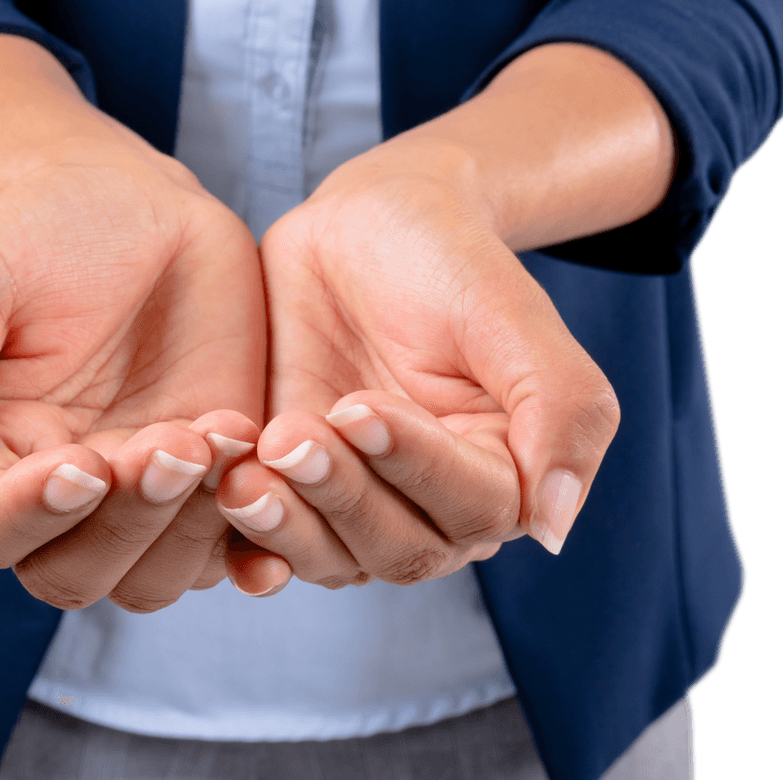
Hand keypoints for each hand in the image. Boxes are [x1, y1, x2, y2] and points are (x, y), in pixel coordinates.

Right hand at [0, 145, 289, 609]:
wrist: (138, 204)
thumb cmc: (39, 235)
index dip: (33, 513)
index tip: (81, 461)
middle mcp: (66, 496)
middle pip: (78, 574)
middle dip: (128, 519)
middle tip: (171, 442)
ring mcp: (147, 491)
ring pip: (157, 573)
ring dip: (192, 522)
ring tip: (222, 431)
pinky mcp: (218, 473)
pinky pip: (236, 538)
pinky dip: (258, 523)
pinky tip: (269, 462)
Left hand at [218, 131, 620, 588]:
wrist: (368, 225)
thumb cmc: (449, 260)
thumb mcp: (513, 314)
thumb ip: (561, 410)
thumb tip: (550, 529)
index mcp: (502, 470)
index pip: (471, 507)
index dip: (414, 467)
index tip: (359, 407)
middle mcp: (430, 503)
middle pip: (396, 548)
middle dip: (341, 498)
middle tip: (290, 437)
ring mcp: (356, 499)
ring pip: (332, 557)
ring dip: (287, 527)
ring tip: (244, 476)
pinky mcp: (293, 485)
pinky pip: (271, 541)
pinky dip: (246, 544)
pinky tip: (221, 513)